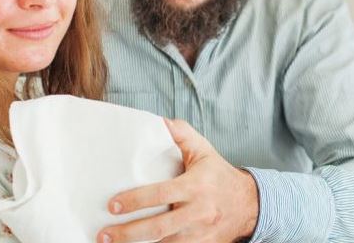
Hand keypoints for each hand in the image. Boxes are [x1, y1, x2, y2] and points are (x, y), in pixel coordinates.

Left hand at [98, 118, 258, 242]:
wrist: (249, 204)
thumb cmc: (219, 175)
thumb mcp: (204, 151)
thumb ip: (181, 134)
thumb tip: (159, 122)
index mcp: (196, 186)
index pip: (162, 194)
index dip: (136, 201)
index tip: (113, 205)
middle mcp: (199, 211)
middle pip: (159, 227)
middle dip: (129, 233)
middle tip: (104, 234)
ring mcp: (200, 233)